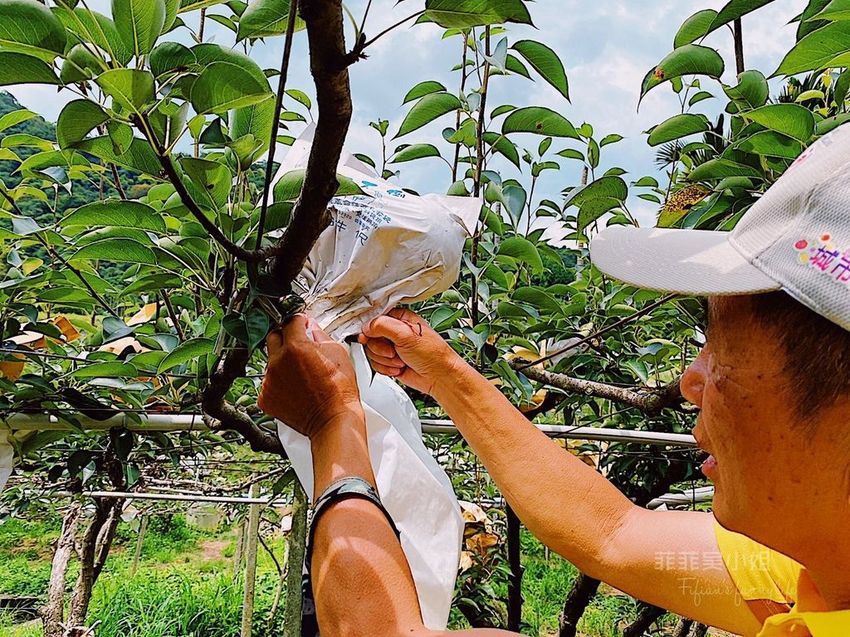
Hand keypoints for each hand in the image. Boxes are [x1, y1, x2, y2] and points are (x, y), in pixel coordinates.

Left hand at [259, 315, 363, 438]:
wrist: (333, 420)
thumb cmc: (339, 391)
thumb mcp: (338, 353)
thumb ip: (320, 335)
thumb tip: (311, 328)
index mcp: (295, 347)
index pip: (290, 321)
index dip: (299, 321)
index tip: (302, 324)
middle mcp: (278, 362)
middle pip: (274, 337)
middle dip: (286, 337)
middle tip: (299, 346)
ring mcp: (269, 381)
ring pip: (271, 361)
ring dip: (282, 362)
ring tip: (301, 374)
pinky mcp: (266, 397)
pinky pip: (269, 382)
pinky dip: (279, 382)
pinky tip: (294, 388)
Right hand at [357, 308, 462, 395]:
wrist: (438, 376)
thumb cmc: (432, 353)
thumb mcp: (406, 334)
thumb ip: (382, 325)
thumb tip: (366, 327)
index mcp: (400, 318)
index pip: (374, 318)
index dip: (370, 329)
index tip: (369, 337)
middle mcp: (394, 332)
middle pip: (370, 337)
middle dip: (380, 349)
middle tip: (393, 351)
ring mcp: (391, 347)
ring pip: (371, 353)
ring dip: (384, 360)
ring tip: (400, 360)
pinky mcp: (390, 362)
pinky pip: (376, 365)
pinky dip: (386, 369)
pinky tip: (399, 367)